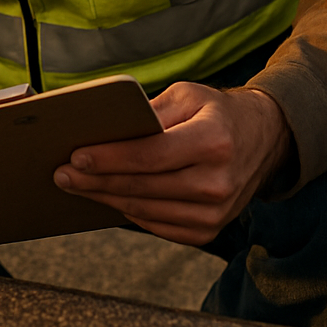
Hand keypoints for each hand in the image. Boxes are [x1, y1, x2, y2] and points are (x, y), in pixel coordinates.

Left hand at [52, 83, 292, 245]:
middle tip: (62, 174)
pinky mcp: (209, 230)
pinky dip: (129, 213)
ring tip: (77, 186)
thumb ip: (149, 113)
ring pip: (144, 210)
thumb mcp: (187, 96)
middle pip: (141, 187)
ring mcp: (216, 212)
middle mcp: (217, 182)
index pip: (149, 155)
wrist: (264, 140)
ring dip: (105, 199)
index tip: (75, 156)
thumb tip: (104, 130)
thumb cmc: (217, 113)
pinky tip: (108, 199)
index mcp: (213, 141)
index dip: (109, 158)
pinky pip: (157, 226)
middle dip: (95, 181)